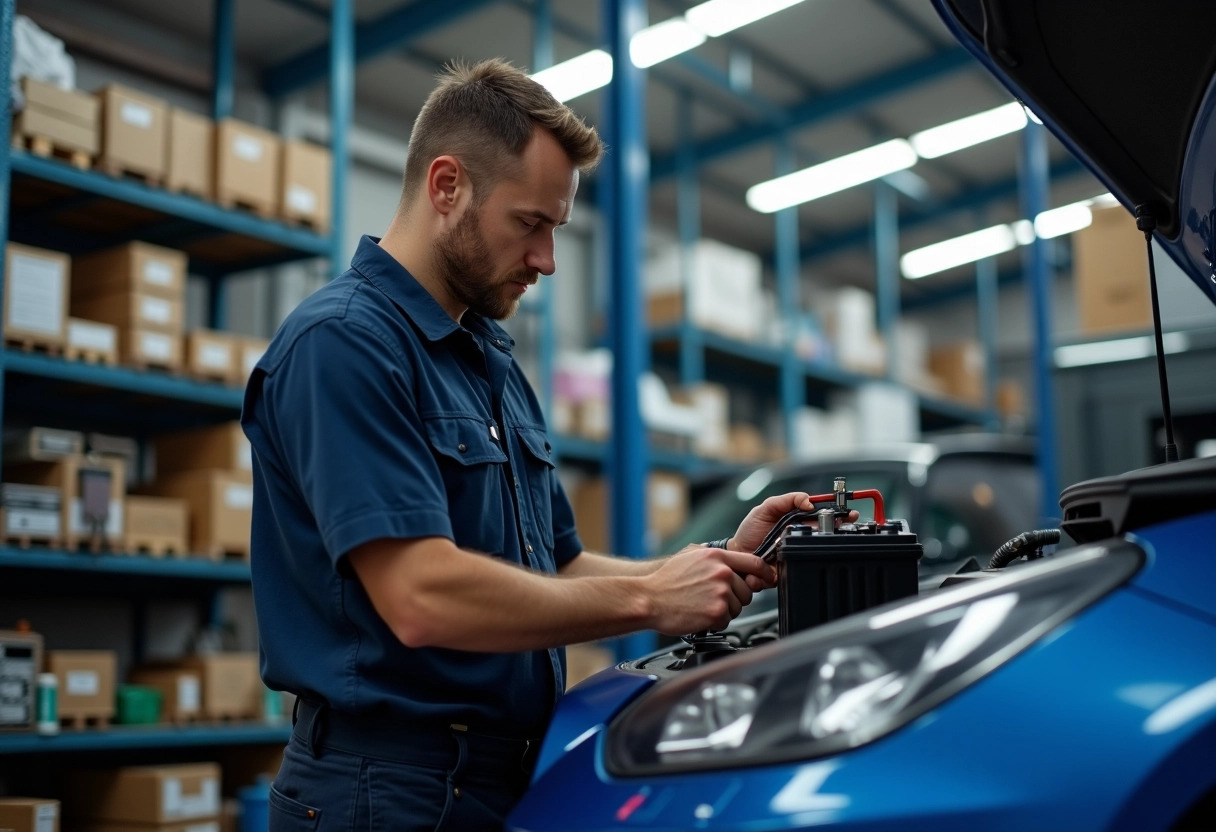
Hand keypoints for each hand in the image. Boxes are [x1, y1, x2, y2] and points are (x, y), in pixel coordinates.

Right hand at [645, 544, 774, 634]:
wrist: (648, 599)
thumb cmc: (665, 581)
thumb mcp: (689, 556)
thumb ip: (713, 557)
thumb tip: (729, 562)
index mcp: (716, 557)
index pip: (754, 562)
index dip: (764, 572)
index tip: (767, 578)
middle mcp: (721, 572)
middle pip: (747, 591)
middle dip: (734, 598)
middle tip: (712, 599)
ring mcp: (720, 593)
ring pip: (737, 607)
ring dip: (723, 611)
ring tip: (702, 605)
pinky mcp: (717, 612)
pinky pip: (727, 621)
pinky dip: (715, 622)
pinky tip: (699, 614)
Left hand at [728, 493, 859, 589]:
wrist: (736, 554)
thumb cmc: (750, 530)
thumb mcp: (766, 508)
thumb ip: (787, 500)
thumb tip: (809, 501)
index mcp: (797, 524)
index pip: (823, 520)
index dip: (839, 518)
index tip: (850, 516)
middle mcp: (799, 541)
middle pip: (823, 540)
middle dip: (828, 537)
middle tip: (818, 533)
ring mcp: (793, 558)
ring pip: (809, 557)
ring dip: (801, 553)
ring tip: (778, 549)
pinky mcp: (785, 575)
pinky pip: (791, 573)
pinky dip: (778, 570)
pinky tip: (767, 566)